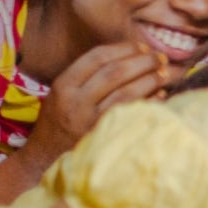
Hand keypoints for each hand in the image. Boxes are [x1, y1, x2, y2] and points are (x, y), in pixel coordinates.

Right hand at [34, 43, 174, 155]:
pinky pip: (131, 114)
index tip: (142, 46)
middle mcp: (75, 100)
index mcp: (63, 84)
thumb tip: (128, 59)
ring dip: (149, 80)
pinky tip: (160, 96)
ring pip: (126, 92)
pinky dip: (149, 102)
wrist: (42, 160)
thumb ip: (86, 78)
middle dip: (142, 62)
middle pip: (115, 72)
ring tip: (164, 74)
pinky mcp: (103, 137)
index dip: (124, 49)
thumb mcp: (60, 95)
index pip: (98, 57)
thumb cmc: (56, 125)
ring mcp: (89, 121)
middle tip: (161, 58)